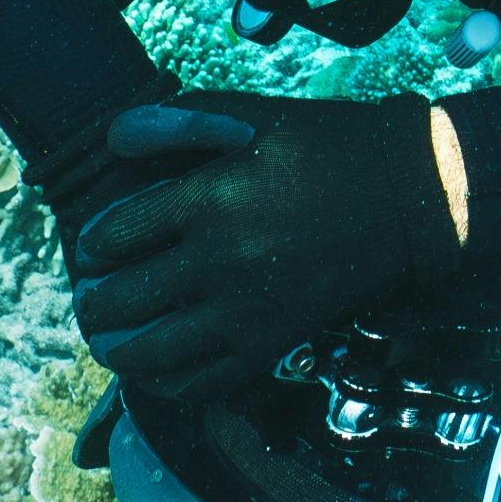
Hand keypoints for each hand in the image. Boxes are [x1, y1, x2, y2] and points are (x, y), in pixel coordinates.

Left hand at [64, 98, 462, 405]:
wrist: (410, 197)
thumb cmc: (327, 146)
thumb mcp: (252, 117)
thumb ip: (176, 123)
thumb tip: (112, 139)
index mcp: (210, 198)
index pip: (113, 237)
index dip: (90, 246)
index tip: (90, 249)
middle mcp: (222, 260)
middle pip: (122, 299)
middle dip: (94, 303)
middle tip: (90, 300)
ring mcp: (248, 310)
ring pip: (150, 352)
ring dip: (117, 350)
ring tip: (109, 342)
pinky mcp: (274, 343)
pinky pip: (201, 382)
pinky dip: (166, 384)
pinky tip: (156, 371)